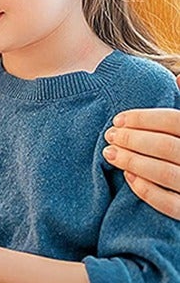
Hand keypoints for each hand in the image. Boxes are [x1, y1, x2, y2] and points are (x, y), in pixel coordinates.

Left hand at [104, 104, 179, 219]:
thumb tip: (178, 78)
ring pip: (165, 173)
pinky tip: (128, 179)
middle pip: (166, 146)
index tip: (118, 119)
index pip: (174, 120)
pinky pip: (170, 204)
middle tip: (108, 136)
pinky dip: (147, 190)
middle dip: (133, 140)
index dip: (144, 118)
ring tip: (110, 155)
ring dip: (133, 162)